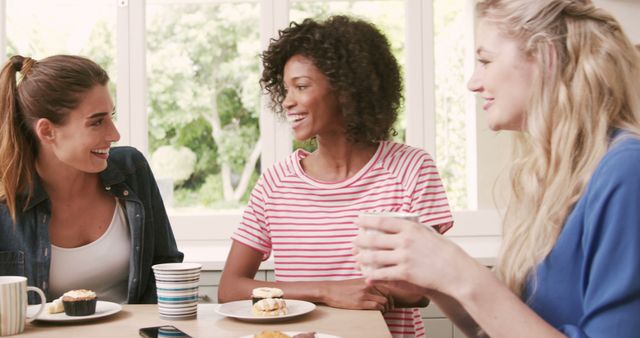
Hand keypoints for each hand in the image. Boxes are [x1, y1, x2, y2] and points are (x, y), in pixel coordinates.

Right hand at [321, 278, 392, 311]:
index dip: (391, 295)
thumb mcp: (357, 281)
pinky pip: (377, 306)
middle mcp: (368, 284)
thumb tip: (378, 288)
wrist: (329, 290)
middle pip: (388, 294)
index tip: (390, 301)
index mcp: (368, 279)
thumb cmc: (342, 287)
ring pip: (384, 301)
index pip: (387, 286)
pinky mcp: (360, 302)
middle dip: (390, 303)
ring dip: (385, 308)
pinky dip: (380, 311)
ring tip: (382, 311)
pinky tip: (377, 312)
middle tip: (388, 308)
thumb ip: (367, 283)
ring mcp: (364, 293)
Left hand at [354, 216, 478, 294]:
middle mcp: (405, 240)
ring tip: (356, 258)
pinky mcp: (405, 272)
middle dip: (360, 240)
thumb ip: (414, 229)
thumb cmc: (446, 252)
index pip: (382, 221)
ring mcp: (403, 257)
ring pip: (375, 257)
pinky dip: (372, 275)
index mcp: (411, 227)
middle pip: (374, 239)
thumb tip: (401, 225)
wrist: (456, 271)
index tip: (357, 221)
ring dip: (362, 258)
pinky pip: (382, 273)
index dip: (366, 221)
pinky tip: (366, 276)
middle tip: (353, 241)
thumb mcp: (429, 233)